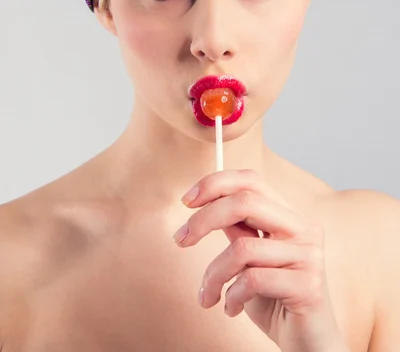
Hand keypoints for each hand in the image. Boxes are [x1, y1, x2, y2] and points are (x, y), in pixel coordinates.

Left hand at [173, 169, 348, 351]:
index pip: (251, 180)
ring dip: (213, 274)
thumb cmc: (275, 299)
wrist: (308, 345)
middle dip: (203, 219)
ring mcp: (309, 255)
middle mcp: (304, 228)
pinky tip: (231, 308)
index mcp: (290, 216)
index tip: (186, 201)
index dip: (215, 183)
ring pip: (242, 248)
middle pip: (245, 201)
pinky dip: (232, 296)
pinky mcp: (308, 285)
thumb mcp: (250, 260)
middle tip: (180, 240)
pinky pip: (253, 280)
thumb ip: (238, 230)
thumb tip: (205, 204)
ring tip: (207, 296)